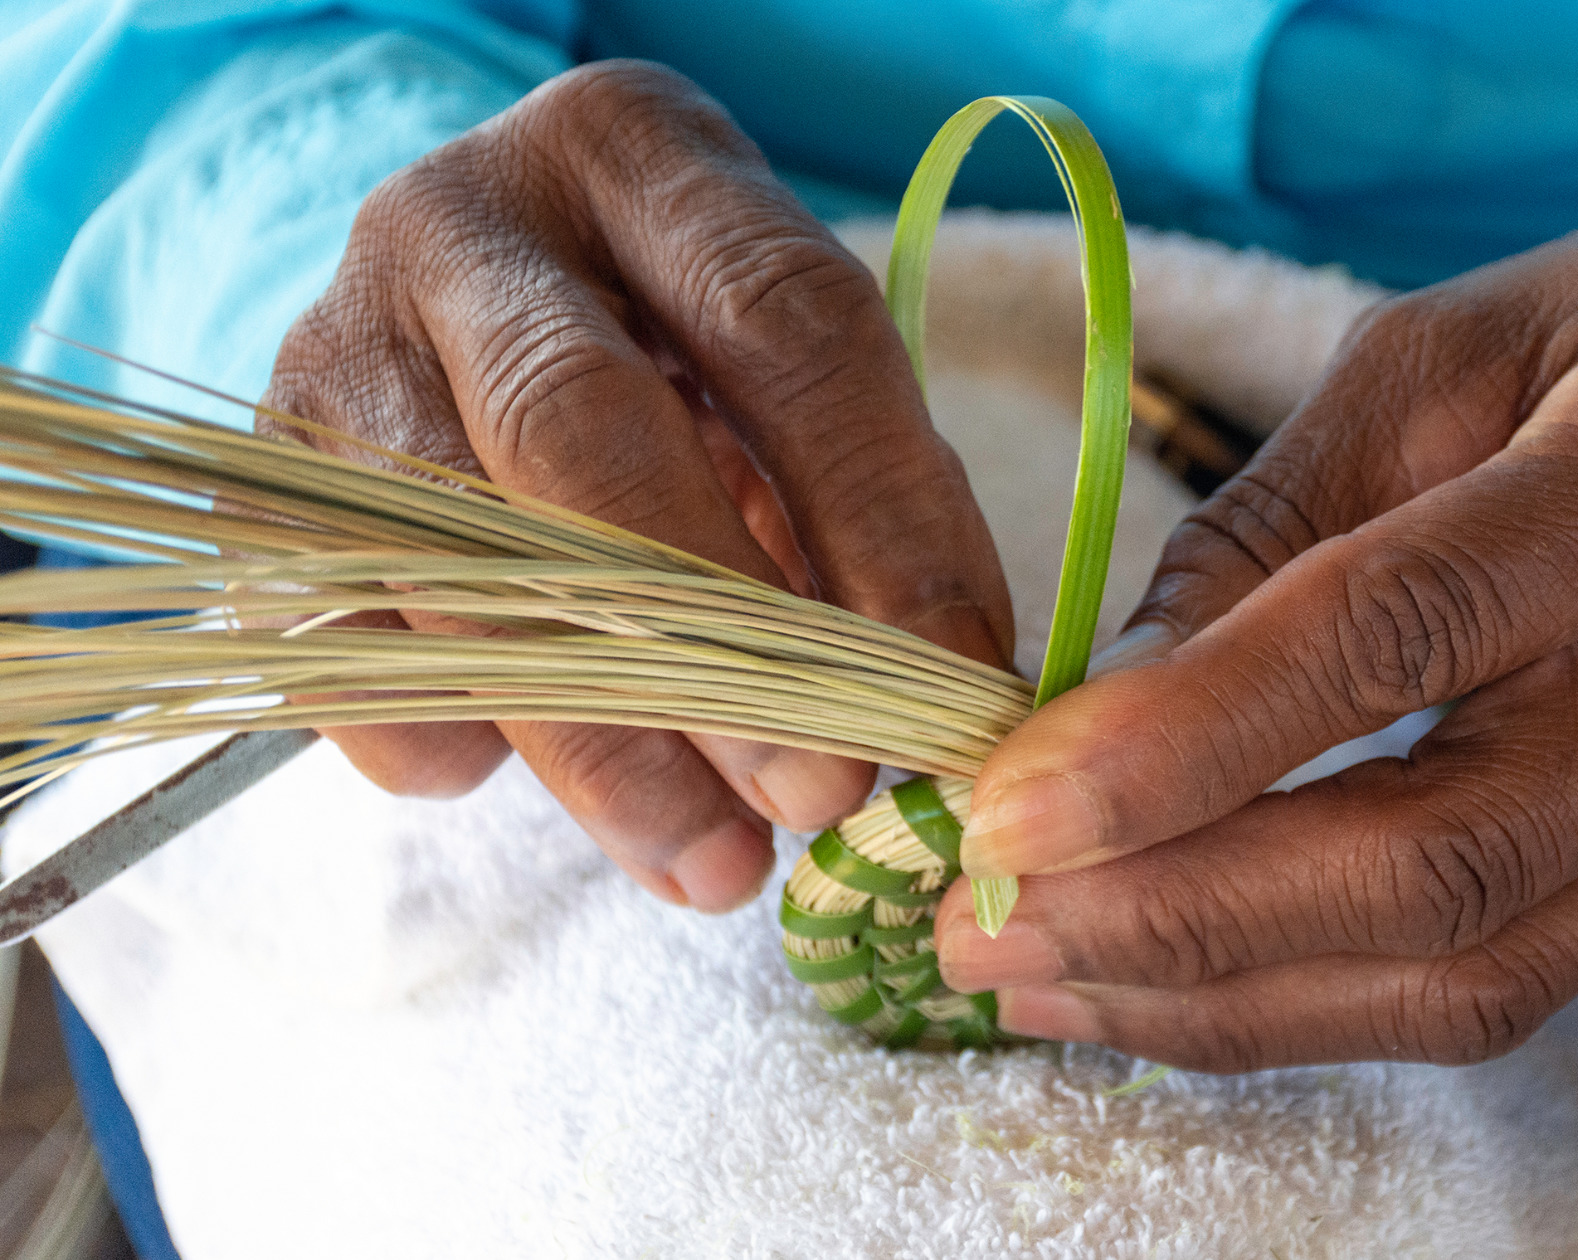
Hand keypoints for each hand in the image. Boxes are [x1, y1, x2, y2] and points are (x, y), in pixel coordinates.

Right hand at [263, 62, 1011, 911]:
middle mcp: (465, 225)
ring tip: (716, 863)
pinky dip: (445, 737)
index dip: (881, 514)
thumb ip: (856, 498)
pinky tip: (529, 783)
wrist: (466, 301)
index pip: (783, 324)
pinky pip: (344, 642)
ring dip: (603, 746)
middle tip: (821, 795)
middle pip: (587, 434)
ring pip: (460, 567)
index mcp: (641, 157)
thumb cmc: (672, 343)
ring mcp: (336, 344)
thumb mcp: (781, 373)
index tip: (950, 680)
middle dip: (720, 647)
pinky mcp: (265, 478)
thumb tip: (939, 693)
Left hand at [932, 182, 1577, 1069]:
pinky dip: (1308, 1008)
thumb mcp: (1431, 355)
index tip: (1008, 801)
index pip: (1410, 630)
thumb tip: (1091, 722)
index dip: (1195, 736)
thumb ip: (1270, 532)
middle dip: (1183, 911)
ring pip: (1470, 973)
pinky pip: (1495, 990)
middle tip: (982, 918)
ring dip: (1224, 1000)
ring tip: (1033, 977)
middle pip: (1444, 855)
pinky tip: (1162, 987)